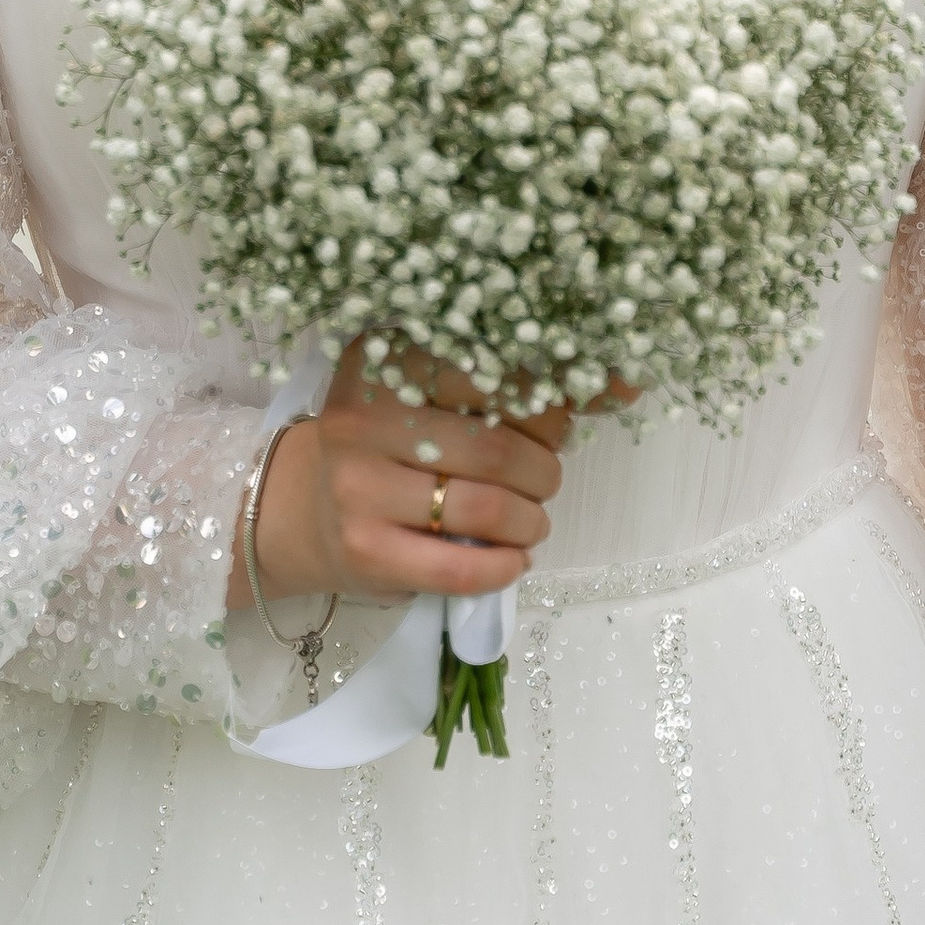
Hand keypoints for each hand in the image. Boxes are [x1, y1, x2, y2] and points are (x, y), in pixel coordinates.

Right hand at [230, 343, 570, 614]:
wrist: (304, 511)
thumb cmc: (389, 447)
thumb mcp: (427, 397)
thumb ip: (508, 386)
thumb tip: (619, 387)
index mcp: (383, 358)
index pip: (496, 375)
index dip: (546, 408)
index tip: (556, 426)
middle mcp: (362, 415)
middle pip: (499, 447)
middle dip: (544, 471)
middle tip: (543, 480)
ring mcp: (358, 484)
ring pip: (487, 506)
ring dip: (532, 520)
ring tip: (530, 521)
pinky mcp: (364, 548)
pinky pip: (460, 566)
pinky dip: (505, 566)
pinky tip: (512, 558)